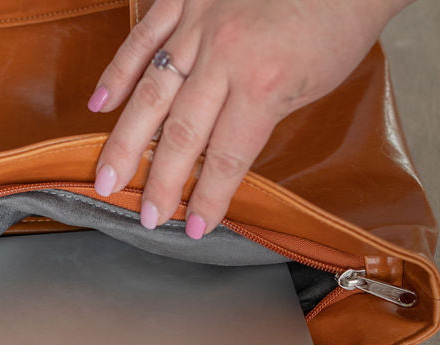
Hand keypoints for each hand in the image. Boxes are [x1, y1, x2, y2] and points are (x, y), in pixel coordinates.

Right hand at [86, 0, 410, 238]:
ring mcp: (199, 24)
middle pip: (180, 133)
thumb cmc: (338, 22)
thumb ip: (259, 115)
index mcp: (264, 82)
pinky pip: (143, 38)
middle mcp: (225, 55)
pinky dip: (118, 72)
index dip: (208, 198)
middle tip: (144, 215)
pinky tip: (100, 105)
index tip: (194, 227)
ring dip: (125, 142)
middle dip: (160, 181)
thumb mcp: (311, 84)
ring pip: (150, 93)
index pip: (226, 157)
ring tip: (107, 177)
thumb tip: (218, 152)